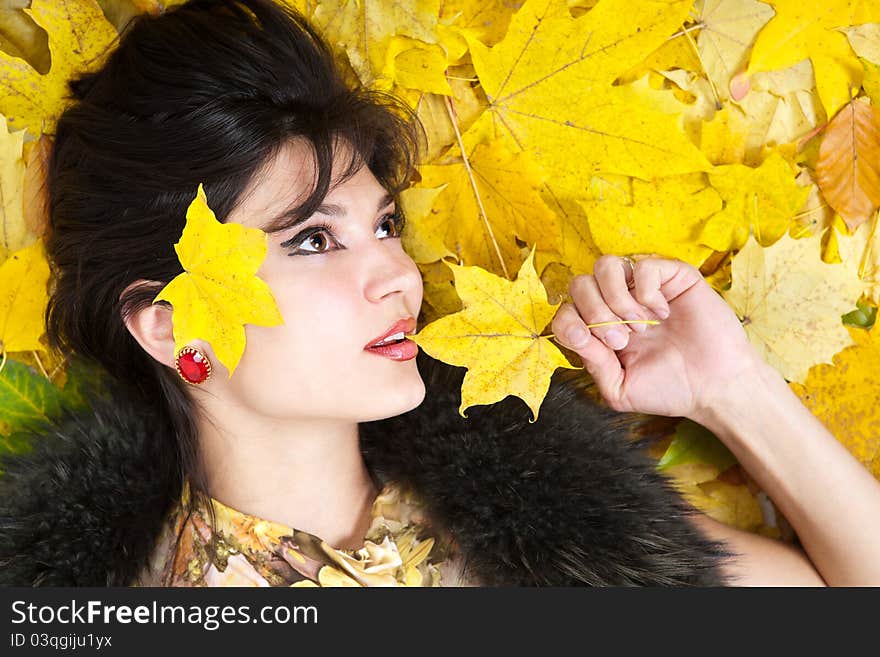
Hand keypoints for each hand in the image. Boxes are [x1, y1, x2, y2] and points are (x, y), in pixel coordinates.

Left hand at [551, 254, 764, 418]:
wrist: (716, 388)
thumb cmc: (670, 389)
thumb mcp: (619, 388)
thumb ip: (593, 363)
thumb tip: (575, 332)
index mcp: (601, 329)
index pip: (566, 309)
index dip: (568, 322)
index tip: (586, 340)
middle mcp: (618, 304)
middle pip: (580, 283)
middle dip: (594, 312)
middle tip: (621, 340)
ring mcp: (644, 288)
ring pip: (605, 266)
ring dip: (615, 298)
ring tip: (639, 325)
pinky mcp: (672, 276)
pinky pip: (643, 265)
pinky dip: (647, 291)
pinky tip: (662, 313)